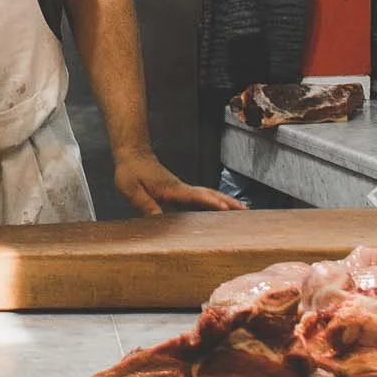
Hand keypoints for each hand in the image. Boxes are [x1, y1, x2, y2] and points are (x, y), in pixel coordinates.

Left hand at [114, 150, 244, 214]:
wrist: (133, 155)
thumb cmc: (130, 172)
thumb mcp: (131, 189)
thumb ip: (145, 204)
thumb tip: (158, 220)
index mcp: (171, 189)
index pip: (194, 196)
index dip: (210, 202)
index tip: (224, 208)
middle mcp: (181, 188)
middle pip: (209, 194)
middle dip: (228, 202)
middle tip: (246, 210)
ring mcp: (183, 189)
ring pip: (209, 195)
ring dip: (226, 201)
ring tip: (243, 210)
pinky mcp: (181, 191)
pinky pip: (202, 197)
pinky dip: (215, 202)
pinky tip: (222, 209)